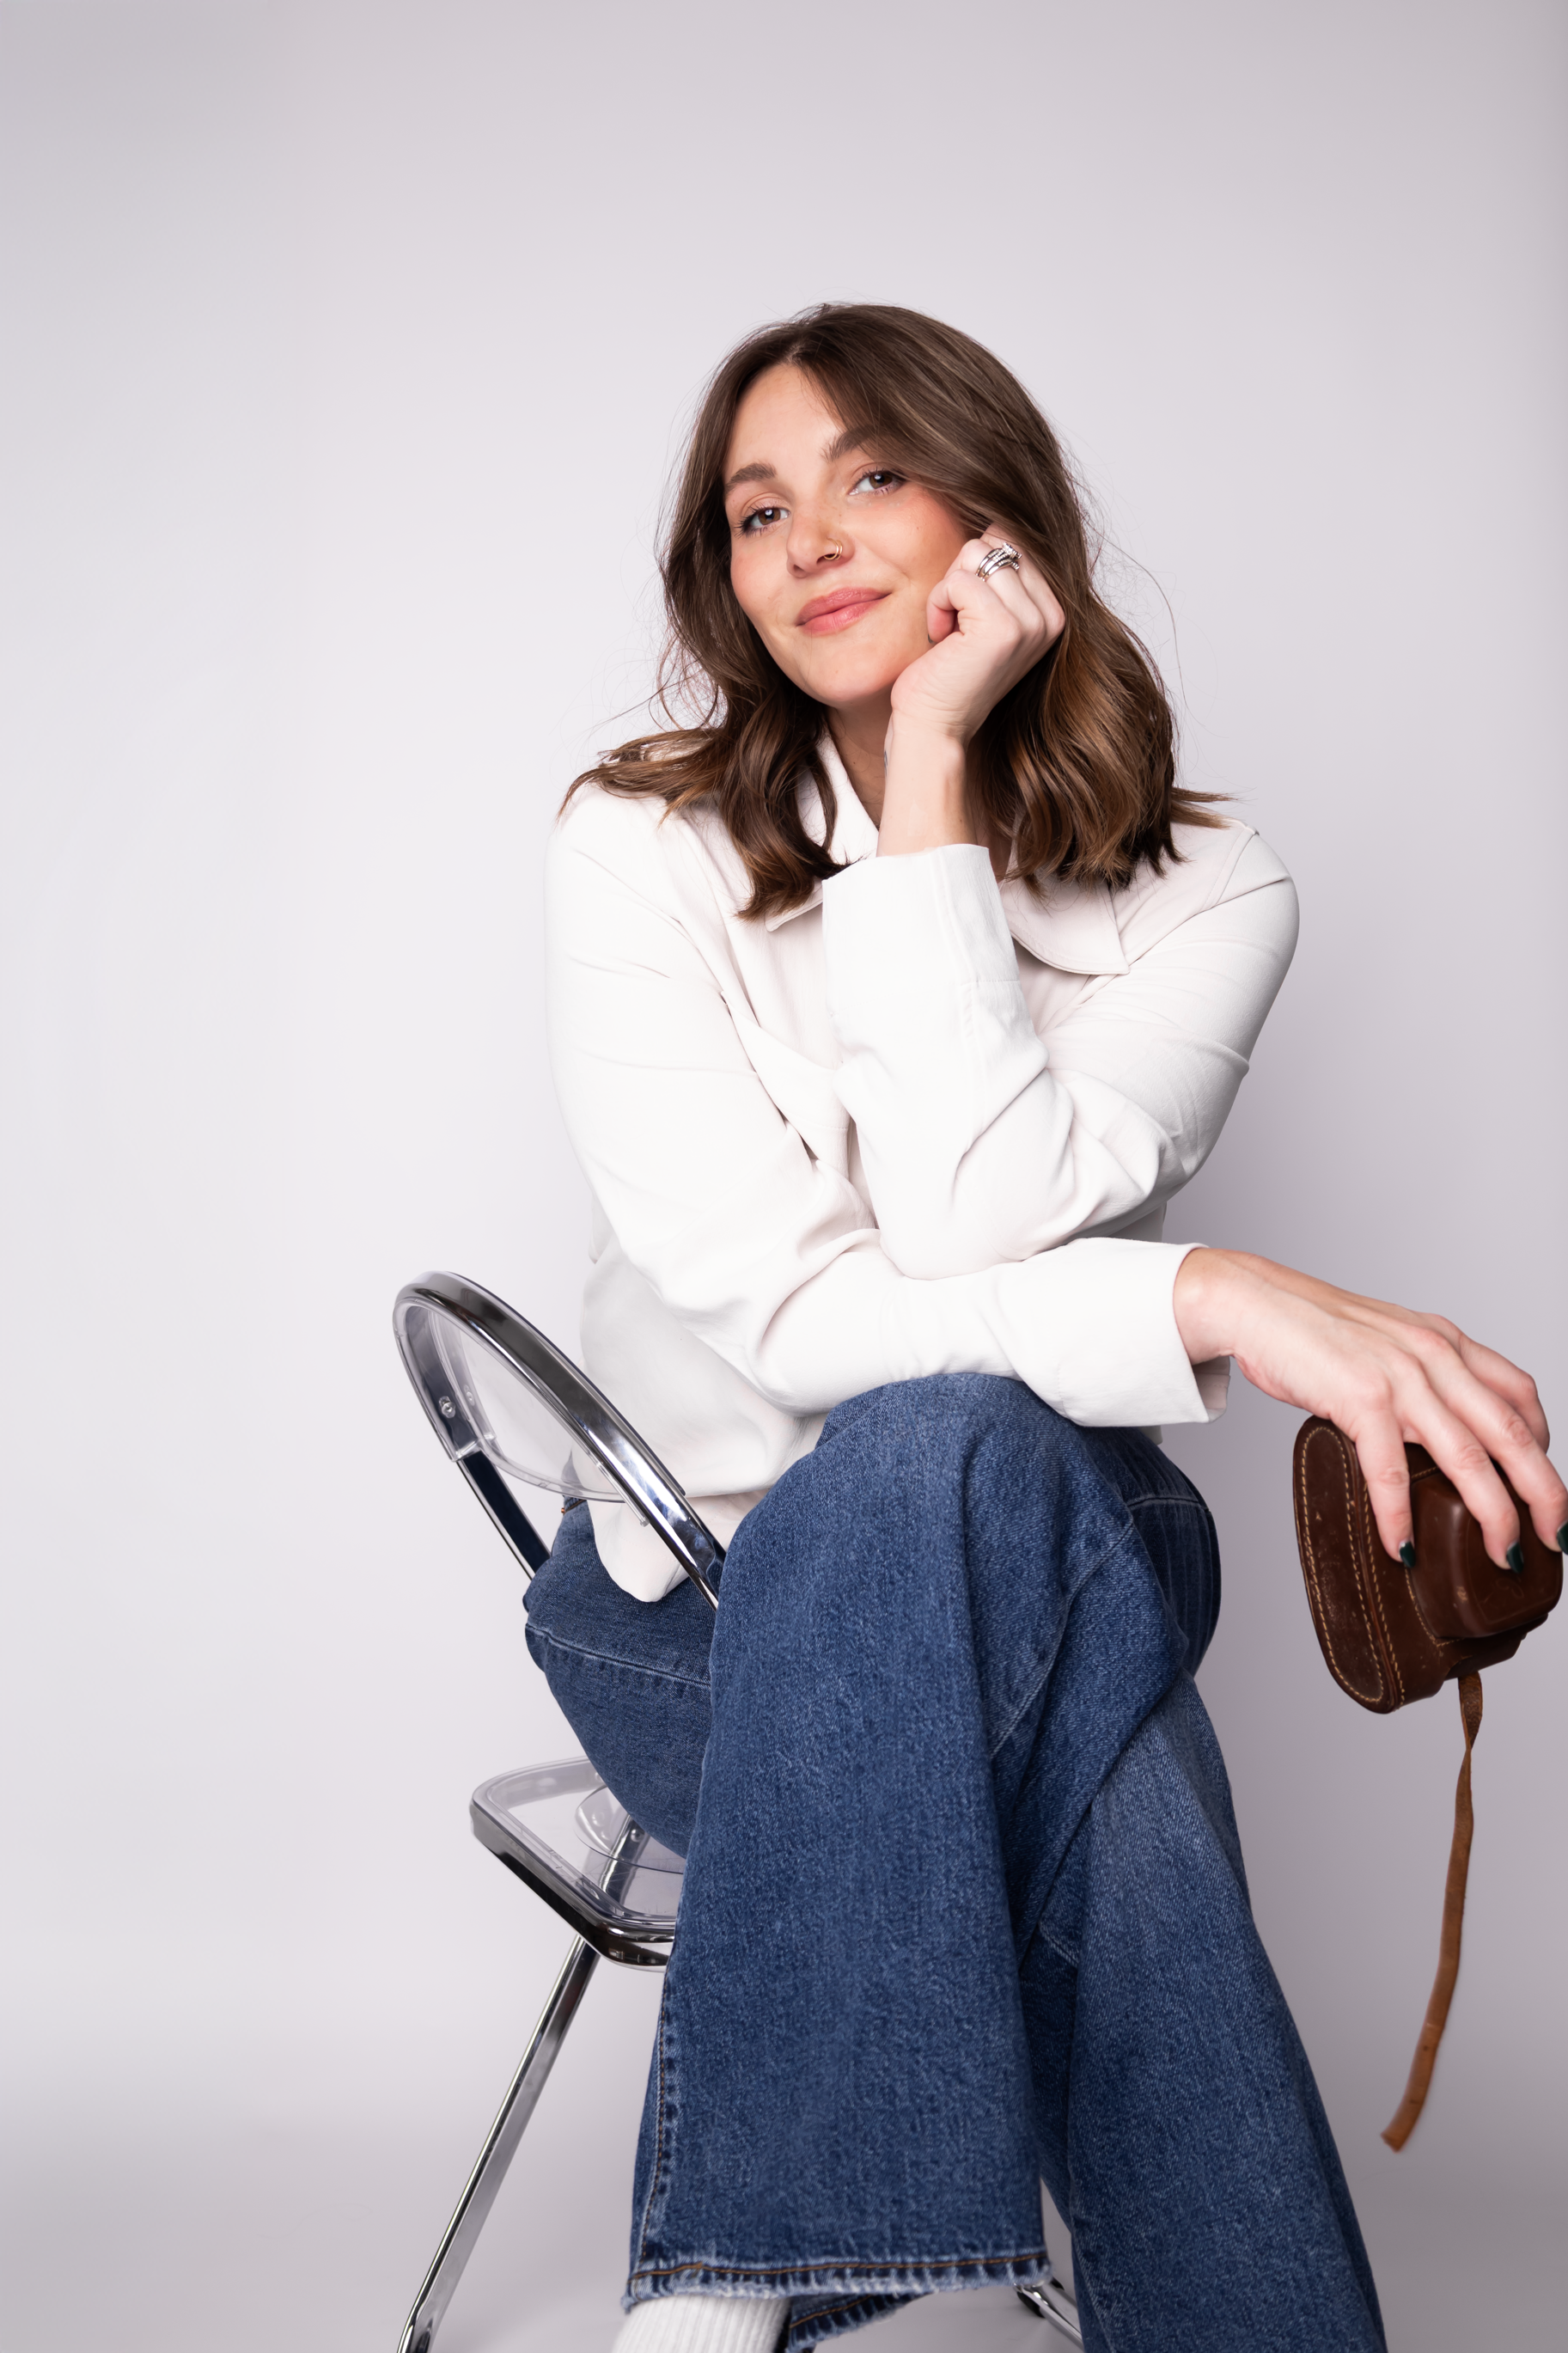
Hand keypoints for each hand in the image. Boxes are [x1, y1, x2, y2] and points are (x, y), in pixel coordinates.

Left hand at [889, 531, 1063, 744]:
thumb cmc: (948, 672)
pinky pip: (958, 580)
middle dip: (961, 576)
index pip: (1012, 541)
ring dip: (947, 591)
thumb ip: (1000, 573)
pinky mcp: (1004, 628)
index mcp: (1053, 610)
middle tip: (956, 623)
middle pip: (995, 541)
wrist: (934, 725)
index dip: (975, 570)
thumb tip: (998, 518)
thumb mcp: (982, 614)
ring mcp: (1031, 622)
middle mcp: (1051, 615)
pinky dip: (938, 604)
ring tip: (950, 632)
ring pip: (976, 554)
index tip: (968, 616)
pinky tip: (942, 639)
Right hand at [1173, 1248, 1567, 1566]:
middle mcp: (1435, 1355)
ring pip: (1468, 1456)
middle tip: (1556, 1537)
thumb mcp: (1387, 1342)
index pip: (1520, 1393)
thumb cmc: (1312, 1329)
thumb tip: (1433, 1433)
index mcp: (1446, 1341)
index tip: (1544, 1485)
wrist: (1256, 1301)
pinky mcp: (1361, 1396)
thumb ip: (1419, 1376)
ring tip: (1502, 1554)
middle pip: (1512, 1432)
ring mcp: (1401, 1376)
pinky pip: (1390, 1469)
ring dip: (1492, 1512)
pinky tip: (1401, 1547)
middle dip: (1543, 1492)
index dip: (1543, 1444)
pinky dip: (1399, 1515)